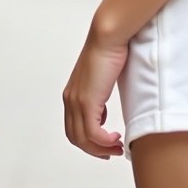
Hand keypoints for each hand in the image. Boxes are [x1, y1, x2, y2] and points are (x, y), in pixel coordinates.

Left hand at [63, 19, 127, 158]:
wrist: (108, 36)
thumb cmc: (109, 49)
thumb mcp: (102, 76)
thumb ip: (100, 92)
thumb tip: (105, 105)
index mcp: (72, 94)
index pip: (74, 128)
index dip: (88, 141)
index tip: (105, 143)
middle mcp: (70, 100)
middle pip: (76, 138)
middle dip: (94, 149)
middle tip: (112, 152)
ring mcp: (77, 101)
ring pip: (83, 139)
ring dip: (101, 148)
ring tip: (117, 147)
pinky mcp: (87, 101)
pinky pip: (93, 133)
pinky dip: (104, 141)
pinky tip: (116, 138)